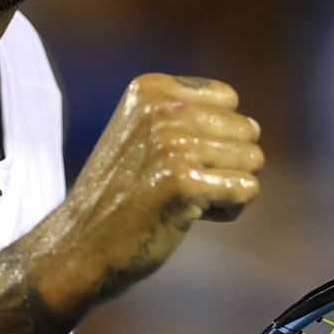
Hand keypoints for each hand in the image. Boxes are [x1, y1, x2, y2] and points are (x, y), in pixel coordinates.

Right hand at [28, 73, 262, 309]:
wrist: (78, 245)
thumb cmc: (120, 194)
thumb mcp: (143, 133)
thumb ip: (188, 117)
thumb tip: (254, 126)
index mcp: (151, 88)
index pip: (229, 99)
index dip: (214, 135)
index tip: (175, 159)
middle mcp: (162, 108)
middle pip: (246, 130)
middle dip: (225, 163)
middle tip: (180, 185)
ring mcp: (173, 144)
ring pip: (252, 160)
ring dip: (226, 188)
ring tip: (183, 200)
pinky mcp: (184, 183)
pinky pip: (246, 191)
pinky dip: (227, 210)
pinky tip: (189, 216)